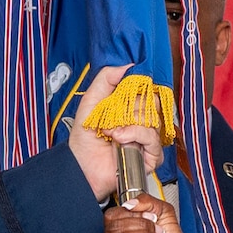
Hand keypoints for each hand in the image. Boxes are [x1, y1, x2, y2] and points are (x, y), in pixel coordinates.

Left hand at [67, 64, 164, 201]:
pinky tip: (119, 139)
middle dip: (130, 106)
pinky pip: (152, 138)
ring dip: (128, 123)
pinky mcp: (151, 156)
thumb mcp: (91, 101)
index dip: (138, 87)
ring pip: (152, 119)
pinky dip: (134, 135)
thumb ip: (106, 79)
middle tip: (113, 115)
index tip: (126, 89)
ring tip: (110, 131)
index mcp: (130, 109)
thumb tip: (128, 65)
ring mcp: (147, 140)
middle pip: (151, 103)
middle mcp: (141, 123)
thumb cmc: (85, 139)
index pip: (146, 90)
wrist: (80, 166)